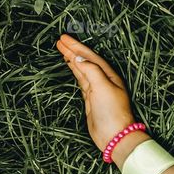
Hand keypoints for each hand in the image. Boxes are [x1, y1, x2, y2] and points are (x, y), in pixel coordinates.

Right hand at [55, 34, 144, 152]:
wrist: (114, 135)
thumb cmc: (111, 112)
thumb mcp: (102, 87)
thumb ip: (91, 71)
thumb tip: (78, 58)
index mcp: (110, 76)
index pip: (91, 57)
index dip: (78, 47)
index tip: (64, 38)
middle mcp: (104, 81)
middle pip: (86, 61)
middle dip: (73, 50)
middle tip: (60, 40)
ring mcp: (97, 90)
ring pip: (82, 69)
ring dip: (72, 58)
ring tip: (61, 48)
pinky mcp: (91, 99)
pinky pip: (81, 79)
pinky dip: (75, 71)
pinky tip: (70, 66)